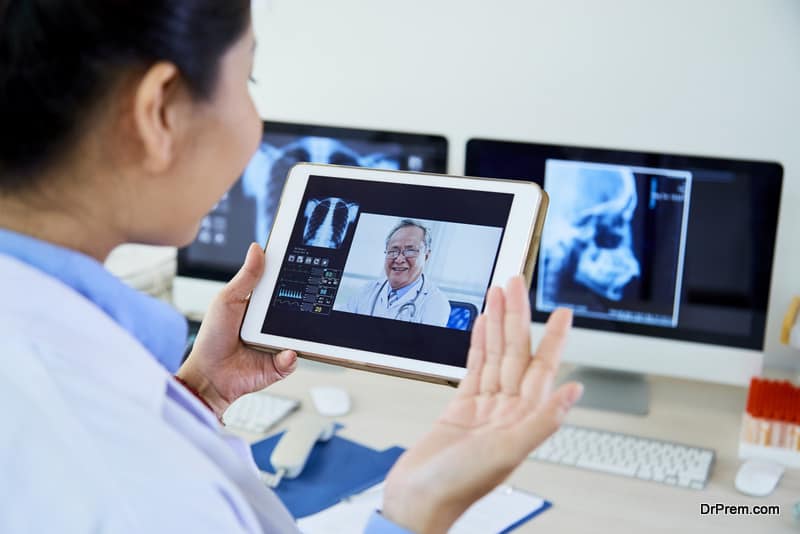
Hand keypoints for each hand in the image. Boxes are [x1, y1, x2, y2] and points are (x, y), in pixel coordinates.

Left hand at [176, 243, 296, 417]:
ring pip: (300, 334)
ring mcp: (278, 344)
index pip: (282, 287)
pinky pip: (294, 358)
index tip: (304, 262)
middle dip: (305, 302)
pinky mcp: (280, 364)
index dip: (293, 276)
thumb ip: (246, 277)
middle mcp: (273, 323)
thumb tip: (257, 249)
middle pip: (297, 308)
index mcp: (261, 306)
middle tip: (309, 294)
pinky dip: (290, 356)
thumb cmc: (212, 338)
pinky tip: (284, 352)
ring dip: (300, 331)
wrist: (208, 376)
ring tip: (294, 328)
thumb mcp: (228, 300)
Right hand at [382, 276, 582, 533]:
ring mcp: (484, 408)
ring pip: (495, 356)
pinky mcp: (460, 409)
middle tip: (517, 284)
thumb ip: (541, 421)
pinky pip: (474, 369)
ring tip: (498, 294)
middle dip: (518, 316)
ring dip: (498, 324)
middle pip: (516, 353)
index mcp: (523, 419)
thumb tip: (575, 391)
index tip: (563, 312)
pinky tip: (481, 327)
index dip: (554, 338)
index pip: (543, 368)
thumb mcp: (505, 452)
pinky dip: (477, 345)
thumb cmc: (458, 486)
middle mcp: (507, 410)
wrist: (416, 501)